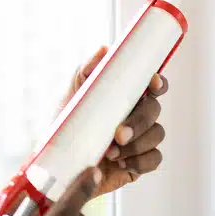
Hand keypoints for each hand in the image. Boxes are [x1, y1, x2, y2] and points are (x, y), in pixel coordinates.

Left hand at [58, 46, 168, 196]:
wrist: (56, 166)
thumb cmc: (63, 128)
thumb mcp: (71, 96)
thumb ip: (85, 71)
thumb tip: (104, 49)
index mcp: (124, 98)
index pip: (151, 86)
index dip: (158, 83)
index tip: (152, 83)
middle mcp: (135, 116)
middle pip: (154, 110)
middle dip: (140, 121)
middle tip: (118, 135)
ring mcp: (139, 140)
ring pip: (158, 134)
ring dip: (137, 144)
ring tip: (110, 153)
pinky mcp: (139, 163)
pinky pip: (155, 159)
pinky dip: (140, 161)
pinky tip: (122, 164)